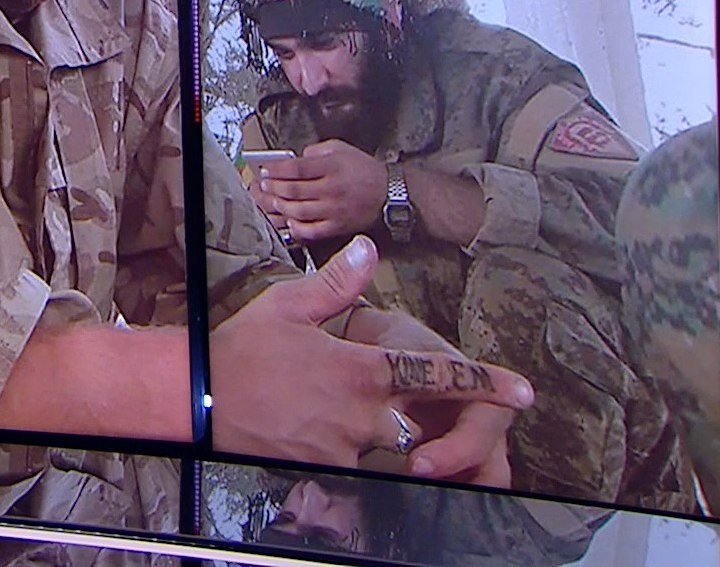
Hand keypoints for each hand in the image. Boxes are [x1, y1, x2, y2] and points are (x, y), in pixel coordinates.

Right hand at [209, 236, 531, 468]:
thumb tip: (369, 251)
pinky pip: (358, 465)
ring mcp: (342, 447)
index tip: (521, 391)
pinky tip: (338, 434)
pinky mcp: (323, 468)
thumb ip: (338, 282)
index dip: (485, 384)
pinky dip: (359, 451)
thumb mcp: (289, 306)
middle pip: (425, 424)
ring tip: (380, 420)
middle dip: (443, 422)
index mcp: (360, 372)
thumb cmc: (242, 350)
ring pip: (393, 449)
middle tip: (458, 418)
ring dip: (398, 436)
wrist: (197, 399)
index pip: (436, 378)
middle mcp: (360, 415)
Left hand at [251, 140, 388, 242]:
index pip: (296, 168)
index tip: (265, 170)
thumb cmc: (365, 171)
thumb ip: (317, 150)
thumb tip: (296, 158)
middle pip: (293, 190)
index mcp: (332, 167)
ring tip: (274, 200)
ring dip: (281, 206)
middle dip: (273, 187)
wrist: (390, 194)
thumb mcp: (342, 149)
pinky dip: (297, 227)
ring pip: (298, 210)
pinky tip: (290, 220)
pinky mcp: (338, 226)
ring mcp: (334, 210)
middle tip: (264, 185)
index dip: (276, 170)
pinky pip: (312, 230)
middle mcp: (332, 188)